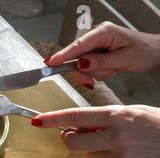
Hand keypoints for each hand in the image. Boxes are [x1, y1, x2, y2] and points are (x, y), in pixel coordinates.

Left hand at [32, 105, 159, 157]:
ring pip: (91, 155)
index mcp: (115, 116)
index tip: (38, 121)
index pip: (75, 117)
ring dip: (96, 149)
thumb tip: (77, 125)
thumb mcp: (130, 112)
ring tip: (119, 142)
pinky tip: (131, 154)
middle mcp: (115, 137)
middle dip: (70, 138)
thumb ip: (103, 119)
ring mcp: (120, 157)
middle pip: (73, 143)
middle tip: (76, 133)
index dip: (53, 119)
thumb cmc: (156, 123)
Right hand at [45, 22, 159, 87]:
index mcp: (104, 32)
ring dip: (93, 73)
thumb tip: (81, 64)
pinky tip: (109, 69)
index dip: (62, 55)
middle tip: (90, 82)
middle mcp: (97, 35)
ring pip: (81, 64)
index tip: (50, 63)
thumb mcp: (123, 60)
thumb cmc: (144, 52)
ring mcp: (95, 43)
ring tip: (111, 70)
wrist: (153, 53)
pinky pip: (87, 66)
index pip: (78, 45)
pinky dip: (96, 72)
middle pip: (76, 57)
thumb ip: (100, 62)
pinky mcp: (95, 52)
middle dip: (83, 71)